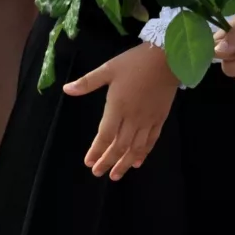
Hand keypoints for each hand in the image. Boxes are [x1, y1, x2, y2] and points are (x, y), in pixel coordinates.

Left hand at [65, 43, 179, 179]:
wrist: (168, 59)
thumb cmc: (134, 62)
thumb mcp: (108, 69)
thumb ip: (87, 82)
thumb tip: (66, 89)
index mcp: (118, 107)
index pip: (105, 135)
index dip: (96, 150)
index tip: (88, 162)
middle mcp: (133, 118)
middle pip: (119, 145)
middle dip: (108, 161)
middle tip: (98, 173)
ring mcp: (148, 120)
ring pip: (135, 147)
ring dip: (124, 162)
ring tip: (115, 175)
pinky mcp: (160, 119)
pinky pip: (151, 140)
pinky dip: (143, 153)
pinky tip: (137, 162)